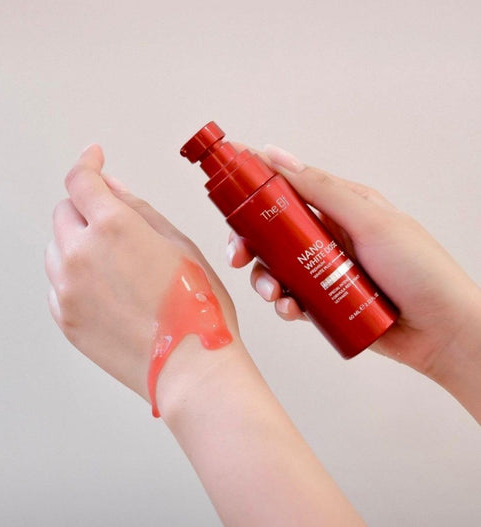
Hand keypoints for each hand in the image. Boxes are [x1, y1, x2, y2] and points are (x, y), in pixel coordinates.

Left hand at [45, 145, 239, 404]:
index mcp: (114, 228)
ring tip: (119, 267)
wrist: (189, 367)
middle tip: (117, 227)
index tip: (93, 158)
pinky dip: (76, 276)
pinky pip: (58, 283)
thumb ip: (138, 208)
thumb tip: (110, 187)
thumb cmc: (196, 307)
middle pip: (64, 212)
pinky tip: (110, 291)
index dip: (88, 163)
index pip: (82, 180)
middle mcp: (81, 255)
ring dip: (79, 243)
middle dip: (87, 209)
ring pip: (57, 248)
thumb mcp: (179, 243)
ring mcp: (67, 290)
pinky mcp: (65, 319)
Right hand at [227, 144, 480, 419]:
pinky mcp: (324, 301)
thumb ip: (324, 190)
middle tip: (239, 254)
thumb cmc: (420, 270)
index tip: (226, 182)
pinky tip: (290, 310)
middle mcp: (328, 236)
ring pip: (276, 268)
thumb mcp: (372, 221)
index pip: (289, 188)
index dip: (255, 185)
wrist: (442, 331)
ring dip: (264, 280)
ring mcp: (324, 270)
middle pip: (271, 232)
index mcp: (340, 208)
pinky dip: (284, 304)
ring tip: (273, 294)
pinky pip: (291, 298)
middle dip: (248, 242)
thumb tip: (279, 156)